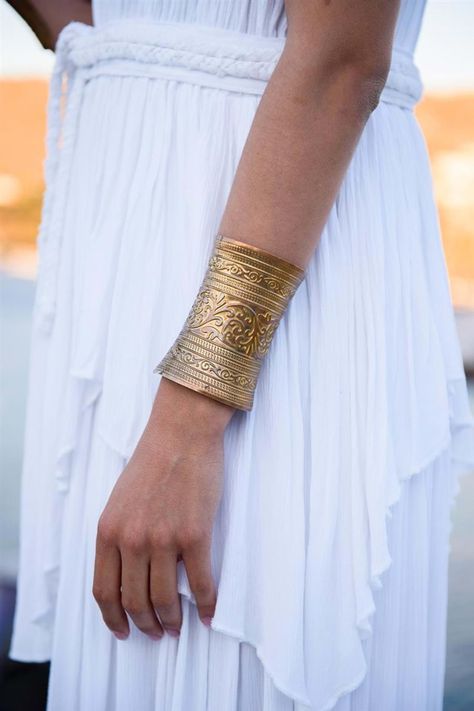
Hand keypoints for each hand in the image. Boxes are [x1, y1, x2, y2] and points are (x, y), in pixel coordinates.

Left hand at [92, 378, 234, 639]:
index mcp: (109, 531)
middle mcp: (132, 540)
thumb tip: (129, 573)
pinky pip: (201, 582)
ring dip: (172, 620)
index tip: (123, 630)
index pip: (104, 590)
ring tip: (177, 627)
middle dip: (146, 624)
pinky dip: (206, 604)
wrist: (181, 434)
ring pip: (165, 599)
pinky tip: (208, 613)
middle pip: (135, 600)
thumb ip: (120, 536)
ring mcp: (164, 539)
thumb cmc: (152, 462)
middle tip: (156, 632)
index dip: (113, 618)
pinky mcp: (195, 535)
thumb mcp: (120, 500)